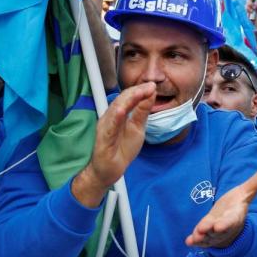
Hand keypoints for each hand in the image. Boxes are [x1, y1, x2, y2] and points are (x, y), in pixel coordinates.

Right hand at [71, 83, 155, 206]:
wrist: (110, 170)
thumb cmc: (122, 149)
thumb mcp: (137, 128)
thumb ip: (142, 112)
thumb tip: (150, 94)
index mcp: (119, 114)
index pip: (128, 98)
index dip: (140, 90)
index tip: (153, 85)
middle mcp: (110, 118)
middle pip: (121, 100)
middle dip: (136, 92)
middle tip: (150, 86)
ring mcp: (106, 128)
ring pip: (115, 110)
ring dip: (127, 100)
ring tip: (139, 92)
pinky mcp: (103, 140)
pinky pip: (109, 128)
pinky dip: (115, 118)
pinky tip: (122, 111)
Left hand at [186, 164, 256, 247]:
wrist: (229, 222)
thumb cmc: (237, 205)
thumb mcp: (247, 191)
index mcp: (236, 215)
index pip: (232, 219)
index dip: (227, 222)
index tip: (220, 225)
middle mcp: (225, 226)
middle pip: (220, 230)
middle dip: (214, 230)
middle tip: (207, 229)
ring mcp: (214, 234)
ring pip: (208, 237)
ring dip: (202, 237)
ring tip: (196, 236)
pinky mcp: (204, 237)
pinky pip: (199, 241)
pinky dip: (194, 241)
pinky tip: (188, 241)